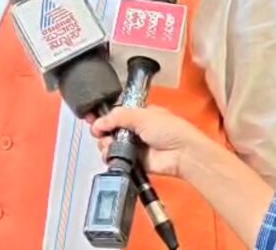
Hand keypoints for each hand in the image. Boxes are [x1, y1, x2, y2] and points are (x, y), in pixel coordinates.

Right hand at [91, 106, 212, 178]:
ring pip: (111, 145)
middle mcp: (135, 130)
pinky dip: (112, 158)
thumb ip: (118, 116)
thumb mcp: (142, 115)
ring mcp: (135, 146)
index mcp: (138, 114)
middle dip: (103, 132)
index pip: (115, 114)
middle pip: (109, 130)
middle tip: (103, 132)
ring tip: (111, 144)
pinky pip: (118, 160)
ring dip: (106, 145)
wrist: (182, 153)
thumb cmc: (172, 130)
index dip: (103, 117)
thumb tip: (99, 121)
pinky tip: (113, 155)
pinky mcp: (135, 162)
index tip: (93, 119)